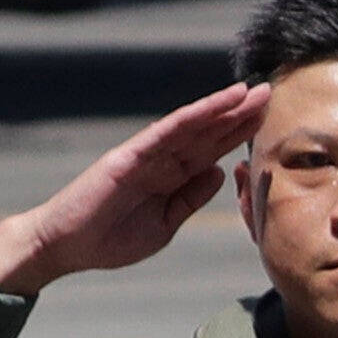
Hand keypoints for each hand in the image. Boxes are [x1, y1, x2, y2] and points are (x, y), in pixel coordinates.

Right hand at [0, 82, 268, 297]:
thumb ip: (190, 198)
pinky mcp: (129, 156)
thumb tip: (218, 171)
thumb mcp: (164, 224)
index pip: (211, 151)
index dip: (238, 134)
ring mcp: (145, 156)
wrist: (66, 247)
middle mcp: (161, 162)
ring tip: (250, 91)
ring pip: (191, 127)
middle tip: (270, 92)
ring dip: (221, 108)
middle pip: (207, 133)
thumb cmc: (110, 239)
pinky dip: (193, 115)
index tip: (268, 119)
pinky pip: (166, 132)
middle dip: (238, 114)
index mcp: (171, 179)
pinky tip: (217, 103)